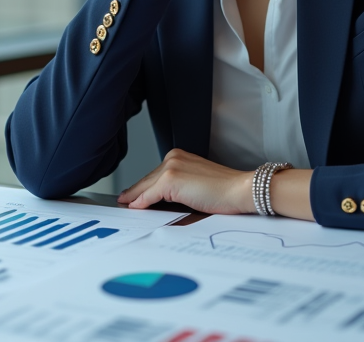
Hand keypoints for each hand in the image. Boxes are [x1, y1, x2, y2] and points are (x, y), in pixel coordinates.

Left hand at [117, 149, 253, 214]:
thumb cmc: (225, 190)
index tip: (133, 193)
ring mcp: (171, 167)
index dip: (142, 186)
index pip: (155, 174)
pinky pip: (150, 194)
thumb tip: (161, 199)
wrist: (239, 190)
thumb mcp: (196, 184)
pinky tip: (135, 207)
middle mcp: (173, 158)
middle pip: (148, 179)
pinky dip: (141, 202)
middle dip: (135, 191)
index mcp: (179, 156)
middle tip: (124, 200)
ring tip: (126, 205)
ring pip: (146, 186)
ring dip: (135, 197)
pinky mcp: (171, 180)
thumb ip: (178, 187)